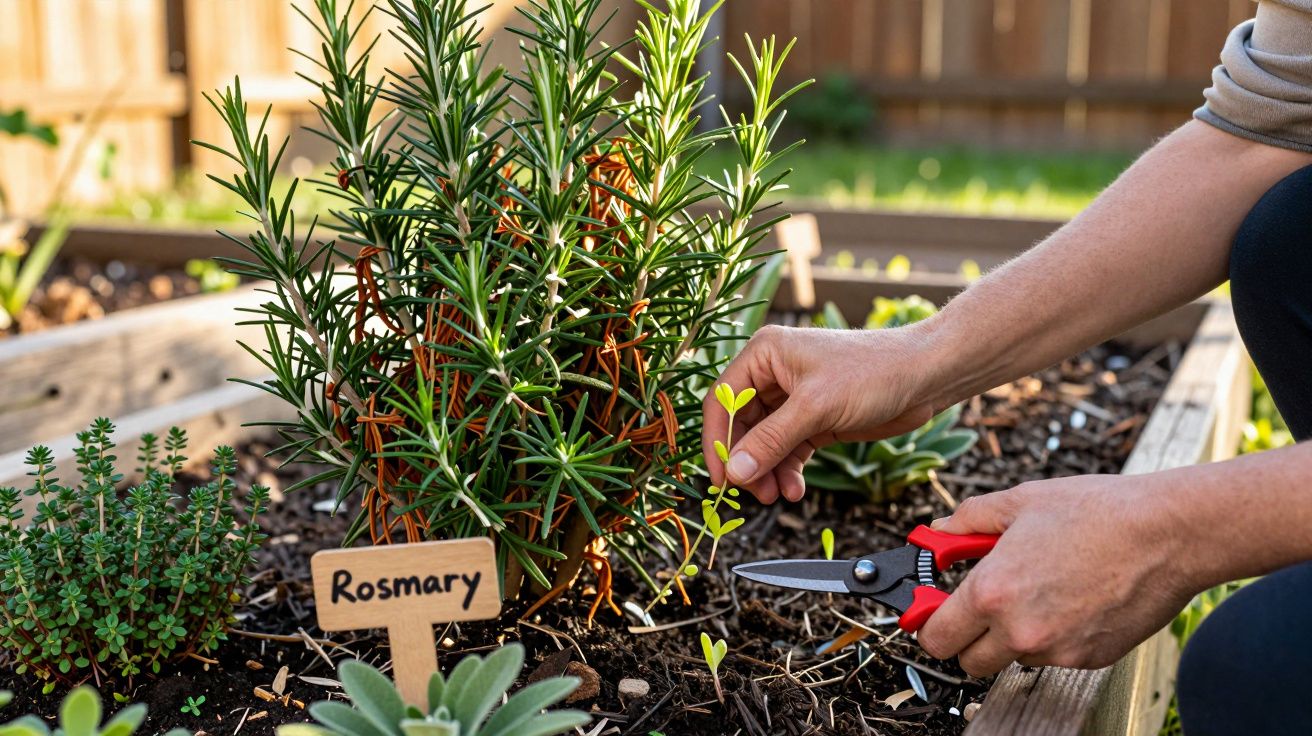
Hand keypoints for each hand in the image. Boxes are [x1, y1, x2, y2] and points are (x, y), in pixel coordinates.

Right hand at [703, 324, 935, 503]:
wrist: (925, 375)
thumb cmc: (873, 372)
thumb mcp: (816, 407)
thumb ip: (772, 440)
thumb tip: (734, 472)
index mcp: (764, 355)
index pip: (722, 401)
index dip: (718, 442)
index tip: (722, 479)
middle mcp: (773, 374)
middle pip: (741, 427)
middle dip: (747, 462)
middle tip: (754, 493)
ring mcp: (793, 399)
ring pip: (764, 443)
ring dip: (767, 471)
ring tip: (777, 496)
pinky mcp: (815, 420)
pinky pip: (788, 450)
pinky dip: (787, 471)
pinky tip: (794, 489)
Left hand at [916, 474, 1196, 675]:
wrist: (1168, 533)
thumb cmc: (1097, 512)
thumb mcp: (1019, 501)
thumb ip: (967, 520)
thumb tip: (939, 533)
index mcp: (992, 592)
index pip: (935, 637)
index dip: (929, 623)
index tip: (932, 610)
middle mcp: (1020, 631)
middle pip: (967, 661)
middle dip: (967, 635)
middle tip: (980, 604)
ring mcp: (1057, 650)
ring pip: (1014, 657)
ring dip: (1014, 633)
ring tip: (1040, 587)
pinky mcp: (1090, 658)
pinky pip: (1054, 654)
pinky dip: (1054, 634)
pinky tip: (1073, 597)